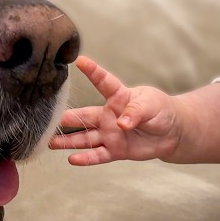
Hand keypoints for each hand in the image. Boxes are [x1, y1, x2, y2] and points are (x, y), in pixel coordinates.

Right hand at [48, 56, 181, 164]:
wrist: (171, 133)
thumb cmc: (160, 111)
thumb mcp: (152, 105)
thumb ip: (136, 111)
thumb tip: (121, 124)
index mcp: (118, 97)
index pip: (104, 82)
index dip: (93, 71)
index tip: (80, 61)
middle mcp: (109, 115)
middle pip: (85, 115)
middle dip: (67, 117)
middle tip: (48, 118)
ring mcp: (110, 133)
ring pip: (85, 137)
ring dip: (68, 140)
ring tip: (49, 142)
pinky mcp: (115, 150)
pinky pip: (98, 154)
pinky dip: (86, 158)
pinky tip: (72, 159)